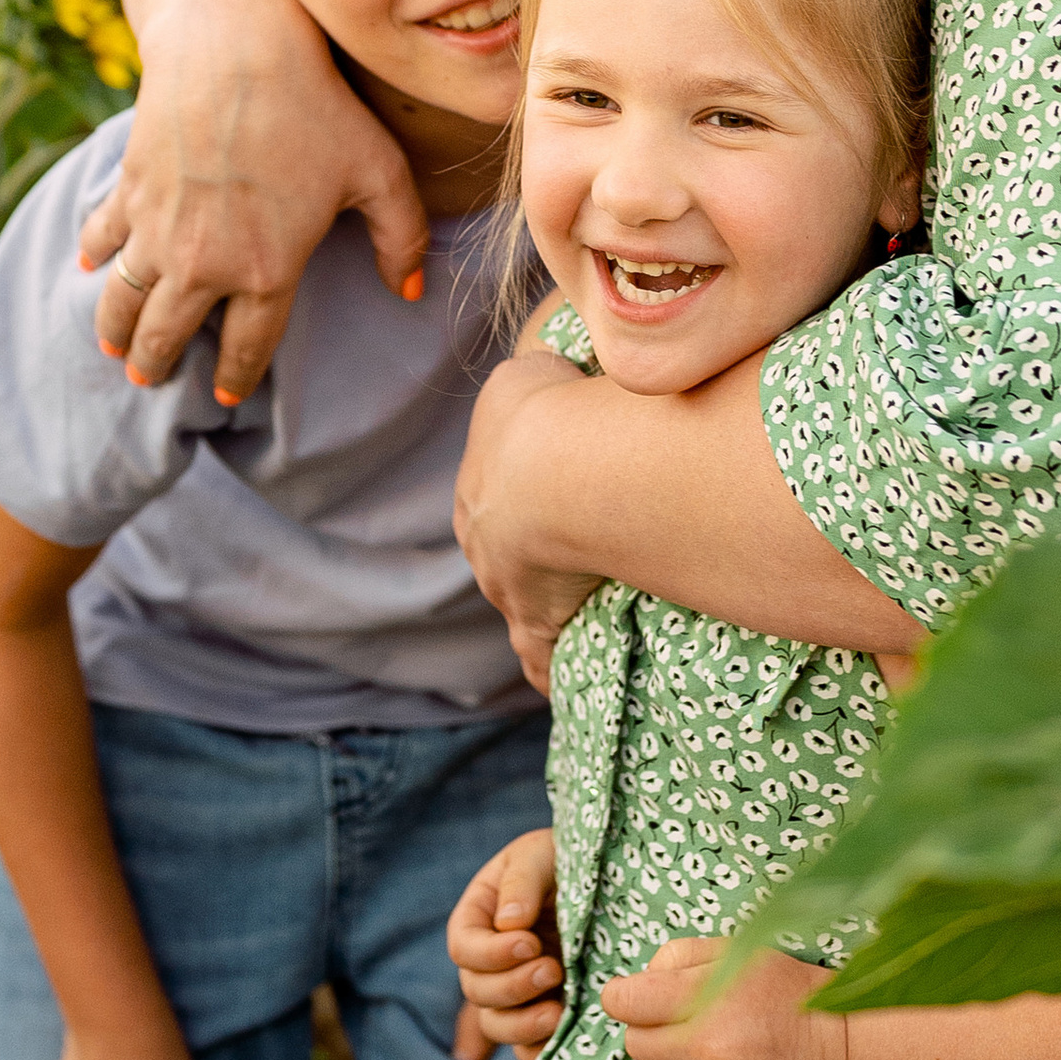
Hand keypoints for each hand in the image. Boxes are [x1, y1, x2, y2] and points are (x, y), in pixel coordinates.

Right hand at [78, 0, 428, 403]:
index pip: (245, 349)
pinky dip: (94, 253)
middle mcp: (203, 264)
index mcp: (267, 272)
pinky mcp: (129, 189)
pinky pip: (102, 236)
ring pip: (124, 300)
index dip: (234, 377)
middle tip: (151, 377)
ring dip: (116, 329)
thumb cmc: (317, 105)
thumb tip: (410, 291)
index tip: (227, 395)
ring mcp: (158, 229)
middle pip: (167, 336)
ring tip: (116, 347)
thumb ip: (400, 237)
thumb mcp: (379, 171)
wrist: (237, 46)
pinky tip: (91, 264)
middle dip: (157, 365)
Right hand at [448, 829, 562, 1059]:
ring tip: (557, 1013)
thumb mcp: (539, 855)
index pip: (464, 948)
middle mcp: (488, 960)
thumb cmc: (561, 858)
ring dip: (522, 1025)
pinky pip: (527, 1046)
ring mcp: (513, 990)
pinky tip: (564, 1035)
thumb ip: (521, 883)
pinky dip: (540, 1049)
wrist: (603, 879)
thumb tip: (509, 923)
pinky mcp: (541, 1011)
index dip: (490, 954)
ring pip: (496, 1024)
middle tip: (553, 969)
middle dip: (512, 986)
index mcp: (477, 918)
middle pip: (477, 991)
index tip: (529, 943)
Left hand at [455, 352, 607, 690]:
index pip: (498, 503)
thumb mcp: (530, 376)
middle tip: (578, 559)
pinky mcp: (536, 624)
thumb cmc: (545, 411)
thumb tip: (559, 382)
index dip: (527, 505)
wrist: (556, 466)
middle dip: (534, 559)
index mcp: (477, 485)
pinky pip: (540, 657)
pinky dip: (551, 670)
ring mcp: (506, 587)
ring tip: (583, 616)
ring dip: (548, 609)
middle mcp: (481, 543)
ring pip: (522, 606)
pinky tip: (566, 683)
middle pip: (506, 557)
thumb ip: (539, 384)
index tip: (557, 509)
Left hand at [599, 938, 850, 1059]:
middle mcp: (710, 1052)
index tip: (642, 999)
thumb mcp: (736, 952)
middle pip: (634, 1043)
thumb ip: (676, 957)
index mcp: (707, 1000)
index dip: (627, 996)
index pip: (621, 1002)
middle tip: (690, 1027)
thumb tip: (631, 989)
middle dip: (654, 1031)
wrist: (840, 1050)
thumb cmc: (783, 994)